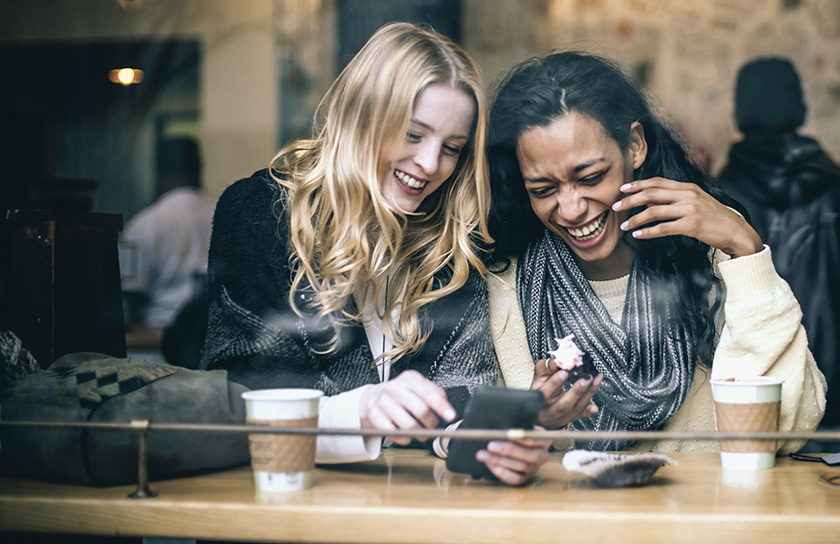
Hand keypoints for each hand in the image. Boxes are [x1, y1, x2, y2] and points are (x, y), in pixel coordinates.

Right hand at [360, 369, 455, 444]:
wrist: (372, 397)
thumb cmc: (399, 394)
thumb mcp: (417, 386)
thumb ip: (434, 393)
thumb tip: (446, 407)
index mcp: (409, 378)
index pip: (429, 392)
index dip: (441, 406)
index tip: (450, 416)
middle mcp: (395, 388)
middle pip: (421, 410)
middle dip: (431, 423)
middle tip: (432, 427)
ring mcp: (383, 401)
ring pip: (409, 425)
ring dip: (419, 433)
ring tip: (421, 433)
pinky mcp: (374, 416)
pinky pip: (395, 433)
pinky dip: (404, 438)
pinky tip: (406, 435)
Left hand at [475, 426, 550, 485]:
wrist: (511, 446)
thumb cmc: (513, 432)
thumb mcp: (517, 426)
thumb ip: (513, 425)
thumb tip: (501, 427)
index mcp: (544, 439)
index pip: (538, 438)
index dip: (525, 438)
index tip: (510, 434)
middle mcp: (542, 455)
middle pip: (531, 455)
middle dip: (509, 450)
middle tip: (490, 445)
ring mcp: (534, 468)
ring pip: (521, 466)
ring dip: (499, 460)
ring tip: (482, 454)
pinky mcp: (524, 478)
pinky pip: (515, 479)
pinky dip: (502, 473)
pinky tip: (490, 465)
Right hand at [532, 358, 600, 428]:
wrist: (541, 415)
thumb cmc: (540, 393)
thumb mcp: (537, 380)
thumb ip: (544, 368)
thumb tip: (557, 361)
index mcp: (540, 399)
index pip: (546, 392)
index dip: (555, 382)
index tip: (564, 371)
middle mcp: (551, 410)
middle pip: (564, 404)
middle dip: (576, 391)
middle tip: (586, 378)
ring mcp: (563, 416)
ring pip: (576, 407)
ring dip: (588, 393)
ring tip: (596, 379)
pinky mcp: (572, 417)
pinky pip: (581, 415)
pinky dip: (588, 411)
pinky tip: (594, 407)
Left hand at [612, 177, 762, 257]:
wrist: (735, 231)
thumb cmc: (713, 217)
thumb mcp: (695, 202)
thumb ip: (673, 199)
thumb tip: (648, 202)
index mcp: (687, 187)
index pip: (657, 182)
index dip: (637, 184)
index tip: (622, 189)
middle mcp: (688, 195)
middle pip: (651, 194)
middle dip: (629, 200)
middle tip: (615, 206)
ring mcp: (690, 210)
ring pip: (654, 212)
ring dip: (635, 219)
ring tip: (624, 225)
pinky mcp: (691, 225)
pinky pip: (663, 228)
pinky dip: (648, 232)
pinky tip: (638, 235)